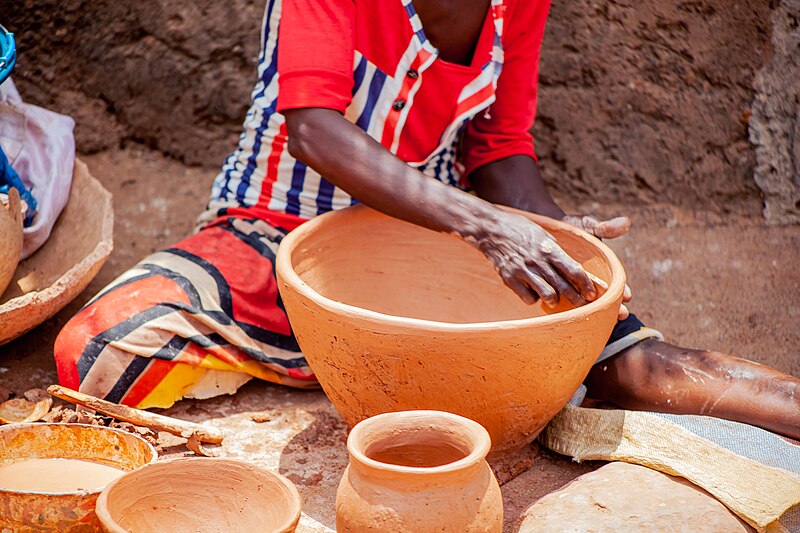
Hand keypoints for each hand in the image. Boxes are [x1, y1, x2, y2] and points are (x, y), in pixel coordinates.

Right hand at [473, 213, 597, 307]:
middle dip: (577, 299)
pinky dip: (534, 298)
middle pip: (564, 286)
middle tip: (583, 304)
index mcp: (548, 248)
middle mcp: (538, 261)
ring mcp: (523, 272)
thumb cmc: (519, 229)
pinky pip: (528, 298)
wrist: (490, 230)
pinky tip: (534, 292)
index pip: (573, 270)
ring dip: (555, 300)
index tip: (592, 293)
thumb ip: (555, 250)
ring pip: (548, 295)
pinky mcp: (510, 280)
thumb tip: (571, 266)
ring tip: (555, 300)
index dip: (586, 284)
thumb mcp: (542, 233)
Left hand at [562, 214, 632, 319]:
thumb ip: (604, 228)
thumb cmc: (572, 230)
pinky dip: (570, 314)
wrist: (548, 233)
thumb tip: (625, 222)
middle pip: (605, 299)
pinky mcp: (559, 292)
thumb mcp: (587, 227)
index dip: (623, 290)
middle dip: (614, 307)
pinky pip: (565, 306)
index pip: (616, 283)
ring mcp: (575, 289)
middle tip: (622, 315)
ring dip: (595, 314)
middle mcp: (590, 284)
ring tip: (602, 321)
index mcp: (602, 270)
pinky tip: (573, 321)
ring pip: (587, 306)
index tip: (628, 296)